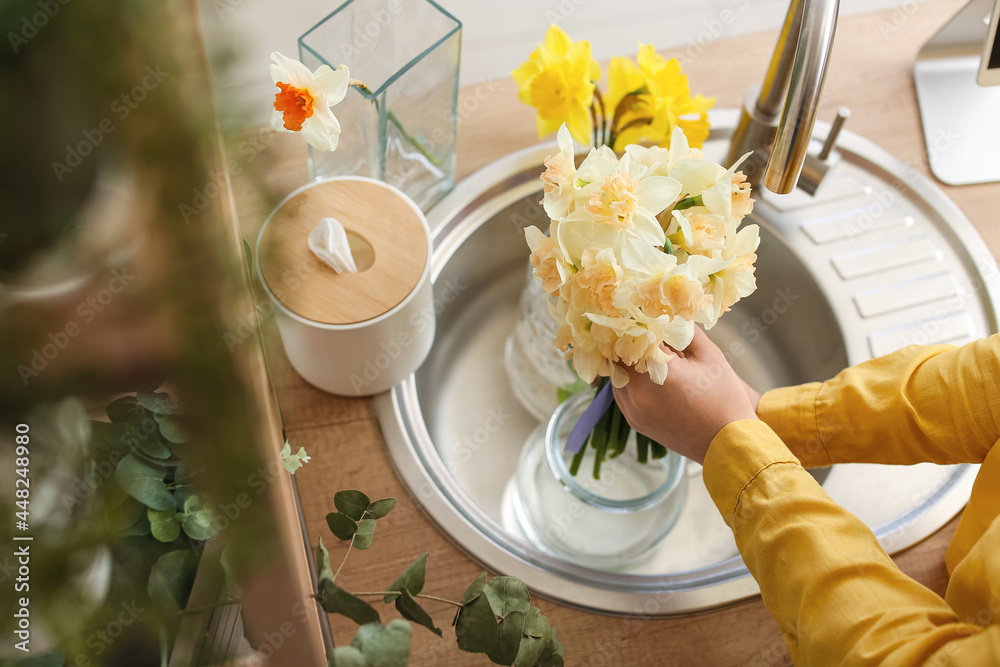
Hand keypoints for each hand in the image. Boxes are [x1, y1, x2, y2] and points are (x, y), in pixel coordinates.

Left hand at [613, 327, 758, 464]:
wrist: (727, 443)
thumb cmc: (724, 398)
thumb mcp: (709, 356)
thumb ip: (684, 332)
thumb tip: (666, 315)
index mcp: (657, 373)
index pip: (629, 338)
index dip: (631, 324)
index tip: (636, 314)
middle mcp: (638, 393)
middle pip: (617, 356)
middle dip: (627, 342)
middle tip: (640, 331)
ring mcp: (633, 410)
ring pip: (615, 375)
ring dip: (625, 362)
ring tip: (644, 352)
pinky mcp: (635, 422)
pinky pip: (621, 393)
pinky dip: (628, 381)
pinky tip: (645, 374)